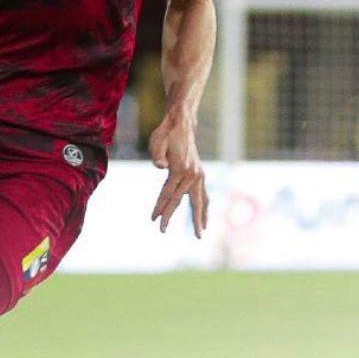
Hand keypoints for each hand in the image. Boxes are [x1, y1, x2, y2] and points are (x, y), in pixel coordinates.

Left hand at [148, 113, 208, 237]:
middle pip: (180, 200)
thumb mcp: (157, 141)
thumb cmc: (166, 133)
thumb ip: (157, 155)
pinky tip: (204, 218)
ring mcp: (198, 175)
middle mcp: (191, 175)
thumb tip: (160, 167)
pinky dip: (204, 207)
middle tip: (162, 231)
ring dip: (198, 218)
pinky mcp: (200, 174)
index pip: (168, 194)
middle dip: (170, 216)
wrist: (182, 124)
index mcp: (180, 169)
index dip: (160, 208)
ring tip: (199, 233)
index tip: (153, 220)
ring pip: (199, 201)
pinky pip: (204, 195)